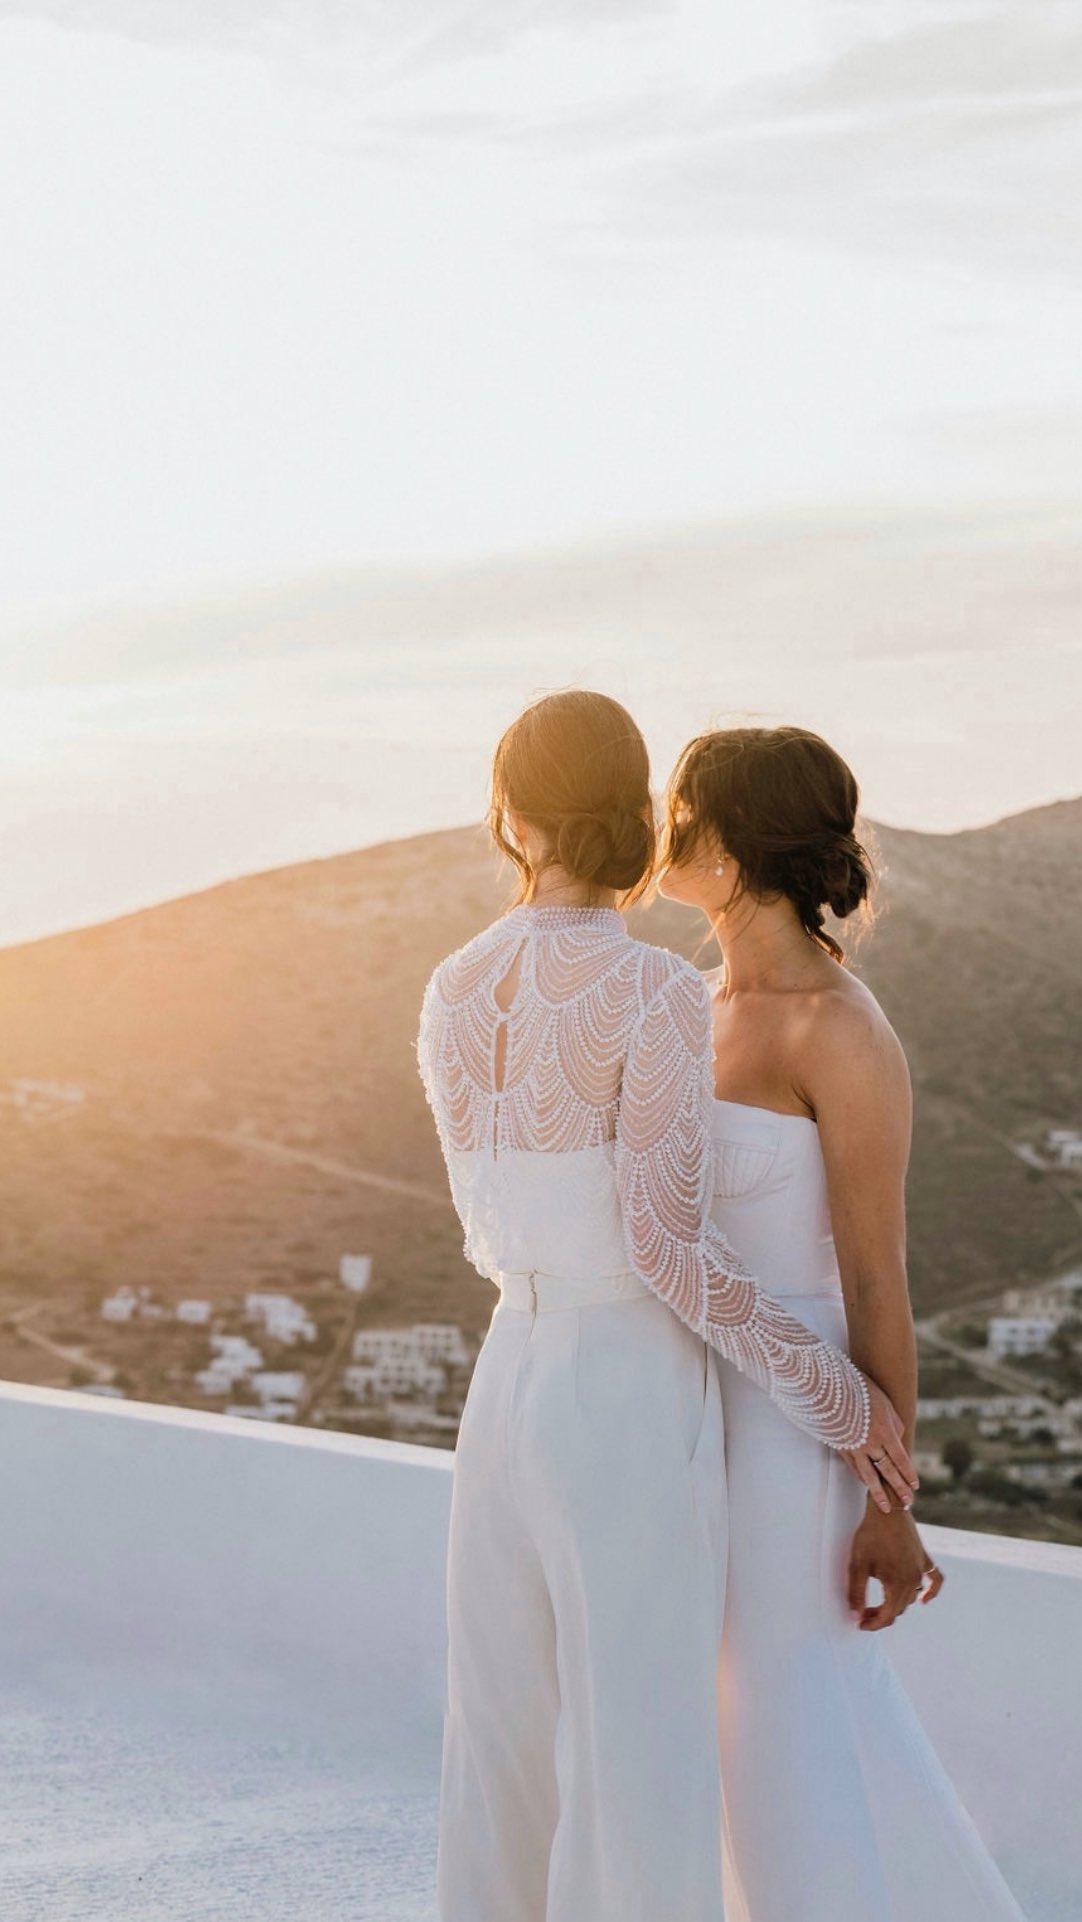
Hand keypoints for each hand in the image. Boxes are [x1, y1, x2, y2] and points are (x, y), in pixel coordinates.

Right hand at [840, 1376, 919, 1514]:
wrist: (828, 1388)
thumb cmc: (860, 1390)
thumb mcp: (885, 1403)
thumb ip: (894, 1424)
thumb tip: (897, 1439)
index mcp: (885, 1432)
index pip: (900, 1459)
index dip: (908, 1473)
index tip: (914, 1486)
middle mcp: (871, 1444)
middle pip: (887, 1471)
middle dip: (898, 1488)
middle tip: (908, 1503)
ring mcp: (854, 1448)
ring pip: (868, 1476)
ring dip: (878, 1493)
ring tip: (885, 1507)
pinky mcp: (840, 1447)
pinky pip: (853, 1467)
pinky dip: (861, 1478)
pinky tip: (865, 1485)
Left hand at [847, 1502, 944, 1629]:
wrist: (886, 1508)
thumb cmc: (870, 1535)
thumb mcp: (857, 1565)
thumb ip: (856, 1593)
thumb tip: (855, 1616)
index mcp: (898, 1584)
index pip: (887, 1616)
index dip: (872, 1624)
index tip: (859, 1624)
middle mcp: (913, 1580)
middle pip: (899, 1609)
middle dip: (880, 1615)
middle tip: (862, 1612)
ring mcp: (921, 1569)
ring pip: (911, 1597)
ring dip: (896, 1604)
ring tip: (877, 1603)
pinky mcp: (924, 1558)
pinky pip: (935, 1580)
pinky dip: (931, 1592)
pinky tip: (923, 1600)